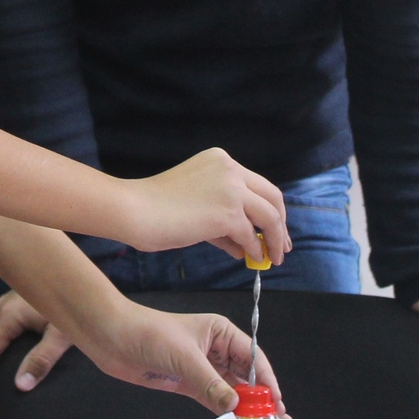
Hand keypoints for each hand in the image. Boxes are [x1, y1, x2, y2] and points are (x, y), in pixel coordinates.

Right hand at [0, 291, 67, 398]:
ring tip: (10, 379)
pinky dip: (9, 347)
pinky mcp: (19, 304)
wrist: (85, 283)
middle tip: (3, 392)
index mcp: (7, 314)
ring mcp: (10, 303)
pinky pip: (7, 329)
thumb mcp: (60, 336)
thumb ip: (41, 360)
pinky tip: (19, 359)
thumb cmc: (75, 306)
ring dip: (2, 358)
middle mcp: (3, 307)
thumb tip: (21, 386)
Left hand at [68, 299, 281, 416]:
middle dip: (261, 398)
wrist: (111, 337)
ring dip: (244, 408)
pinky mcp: (186, 382)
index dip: (267, 381)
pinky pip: (211, 398)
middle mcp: (215, 349)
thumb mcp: (184, 357)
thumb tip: (236, 406)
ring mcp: (201, 368)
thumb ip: (211, 383)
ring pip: (230, 390)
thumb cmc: (148, 333)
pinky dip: (223, 411)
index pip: (253, 358)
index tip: (277, 402)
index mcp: (221, 332)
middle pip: (245, 376)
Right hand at [128, 148, 288, 264]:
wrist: (135, 210)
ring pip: (269, 216)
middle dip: (280, 223)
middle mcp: (230, 169)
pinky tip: (250, 259)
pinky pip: (251, 235)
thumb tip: (245, 244)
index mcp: (220, 160)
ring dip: (274, 239)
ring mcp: (231, 190)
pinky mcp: (228, 213)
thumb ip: (222, 220)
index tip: (274, 227)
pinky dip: (254, 249)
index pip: (257, 184)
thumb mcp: (196, 205)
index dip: (269, 208)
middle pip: (273, 196)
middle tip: (282, 245)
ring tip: (273, 258)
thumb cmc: (156, 208)